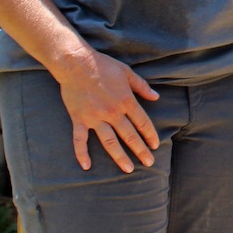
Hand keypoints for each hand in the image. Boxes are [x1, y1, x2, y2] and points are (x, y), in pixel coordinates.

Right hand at [55, 49, 160, 171]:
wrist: (76, 63)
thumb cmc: (103, 65)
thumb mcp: (127, 72)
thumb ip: (142, 86)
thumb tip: (156, 97)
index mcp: (126, 100)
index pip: (142, 122)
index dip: (150, 135)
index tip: (155, 145)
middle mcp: (112, 112)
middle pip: (129, 135)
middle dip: (140, 150)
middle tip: (149, 163)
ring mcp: (95, 118)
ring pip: (109, 142)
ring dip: (120, 156)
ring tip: (128, 169)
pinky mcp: (79, 119)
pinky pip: (80, 140)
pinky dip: (82, 153)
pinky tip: (87, 166)